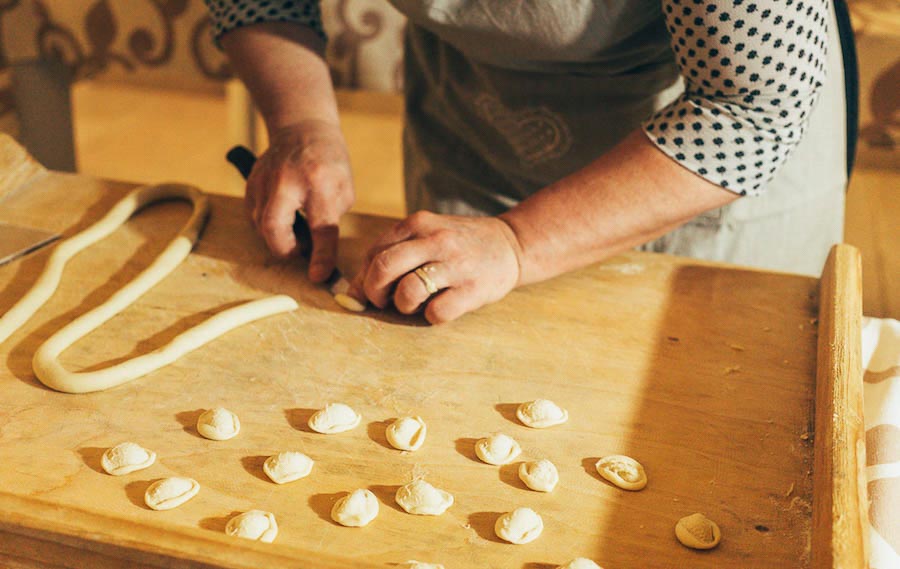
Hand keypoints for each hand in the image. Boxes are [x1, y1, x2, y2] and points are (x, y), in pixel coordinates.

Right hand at [245, 119, 353, 281]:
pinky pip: (254, 215)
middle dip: (286, 249)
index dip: (321, 256)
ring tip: (296, 225)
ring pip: (261, 225)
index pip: (321, 228)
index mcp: (320, 183)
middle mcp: (287, 181)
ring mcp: (264, 180)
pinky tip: (283, 212)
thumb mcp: (344, 190)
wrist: (302, 128)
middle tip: (300, 250)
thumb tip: (317, 254)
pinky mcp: (250, 183)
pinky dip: (269, 222)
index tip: (318, 277)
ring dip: (279, 236)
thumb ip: (331, 222)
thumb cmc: (329, 163)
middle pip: (274, 227)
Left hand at [348, 211, 522, 323]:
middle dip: (374, 292)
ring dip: (403, 305)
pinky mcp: (472, 290)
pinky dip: (431, 317)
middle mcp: (435, 240)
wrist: (512, 245)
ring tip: (414, 304)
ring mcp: (455, 265)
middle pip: (384, 268)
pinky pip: (437, 313)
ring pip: (408, 291)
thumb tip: (353, 295)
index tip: (371, 291)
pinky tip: (440, 308)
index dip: (364, 277)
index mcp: (419, 224)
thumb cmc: (460, 244)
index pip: (374, 252)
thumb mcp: (427, 234)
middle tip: (383, 301)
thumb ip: (394, 254)